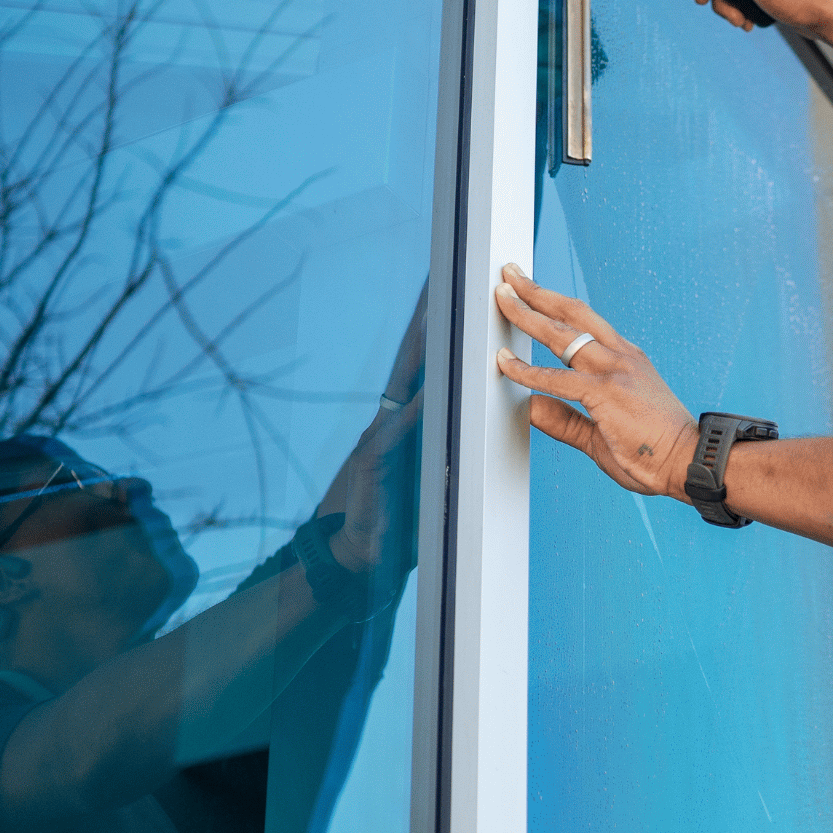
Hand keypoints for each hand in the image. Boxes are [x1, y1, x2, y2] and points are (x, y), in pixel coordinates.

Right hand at [311, 293, 429, 580]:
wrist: (363, 552)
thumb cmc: (401, 510)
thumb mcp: (430, 464)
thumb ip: (443, 433)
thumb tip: (469, 408)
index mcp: (408, 417)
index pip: (426, 362)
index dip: (437, 327)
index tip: (453, 292)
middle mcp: (391, 418)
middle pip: (412, 359)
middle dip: (424, 319)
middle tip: (439, 280)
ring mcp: (379, 436)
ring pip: (402, 386)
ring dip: (418, 352)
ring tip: (434, 317)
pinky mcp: (373, 463)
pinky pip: (397, 433)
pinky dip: (412, 413)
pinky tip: (427, 393)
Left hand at [492, 266, 699, 498]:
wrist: (690, 462)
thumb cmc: (655, 452)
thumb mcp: (600, 433)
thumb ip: (564, 419)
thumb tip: (530, 407)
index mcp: (626, 360)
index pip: (584, 322)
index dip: (554, 305)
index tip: (531, 292)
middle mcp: (621, 357)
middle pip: (571, 313)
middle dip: (536, 291)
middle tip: (510, 274)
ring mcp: (615, 372)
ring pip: (561, 333)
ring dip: (527, 312)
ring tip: (502, 297)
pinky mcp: (607, 393)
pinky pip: (557, 379)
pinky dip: (528, 371)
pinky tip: (506, 363)